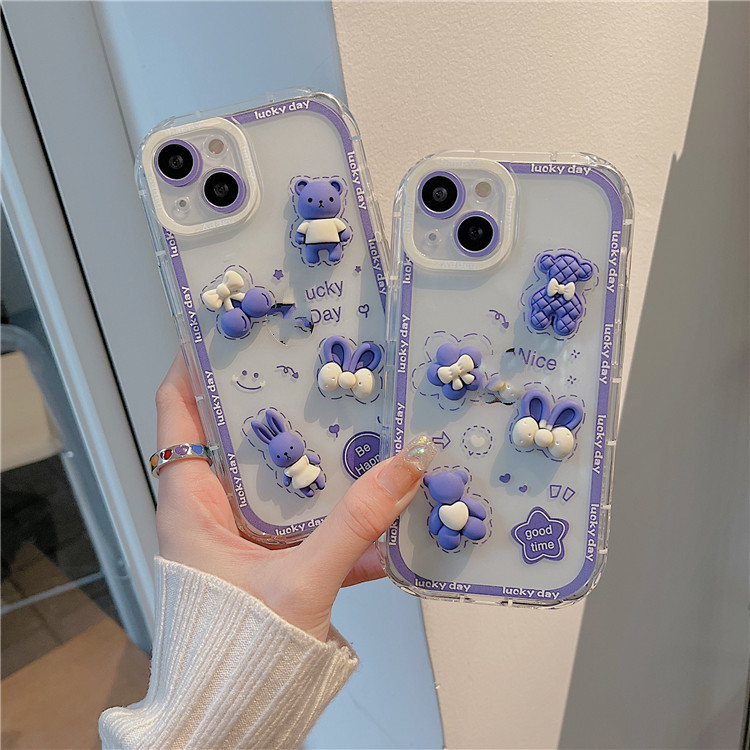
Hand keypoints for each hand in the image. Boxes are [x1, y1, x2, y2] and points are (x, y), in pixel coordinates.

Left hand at [154, 354, 436, 641]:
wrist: (231, 718)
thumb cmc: (237, 653)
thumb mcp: (300, 582)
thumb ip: (354, 526)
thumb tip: (405, 468)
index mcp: (191, 503)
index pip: (179, 411)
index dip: (194, 365)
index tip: (225, 329)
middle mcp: (209, 511)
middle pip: (237, 434)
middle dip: (273, 400)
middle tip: (310, 365)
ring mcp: (240, 535)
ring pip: (277, 476)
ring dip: (315, 456)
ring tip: (353, 420)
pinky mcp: (268, 559)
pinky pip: (306, 522)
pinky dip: (339, 516)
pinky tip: (384, 510)